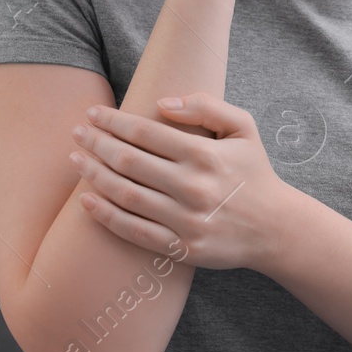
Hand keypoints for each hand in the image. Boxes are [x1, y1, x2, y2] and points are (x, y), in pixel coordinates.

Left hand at [69, 93, 293, 273]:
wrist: (276, 229)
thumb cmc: (253, 172)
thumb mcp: (243, 128)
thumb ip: (206, 106)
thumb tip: (162, 103)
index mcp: (205, 155)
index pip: (145, 132)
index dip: (113, 121)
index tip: (93, 113)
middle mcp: (193, 187)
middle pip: (128, 162)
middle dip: (96, 144)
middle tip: (76, 133)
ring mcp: (186, 220)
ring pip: (125, 195)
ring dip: (94, 175)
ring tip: (76, 161)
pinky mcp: (181, 248)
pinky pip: (134, 231)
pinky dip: (106, 216)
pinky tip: (86, 200)